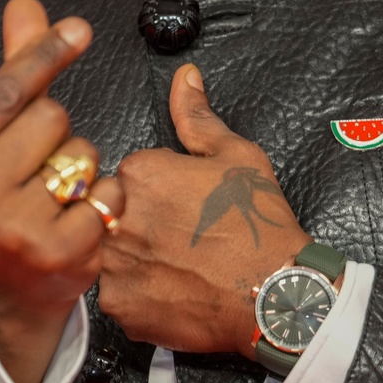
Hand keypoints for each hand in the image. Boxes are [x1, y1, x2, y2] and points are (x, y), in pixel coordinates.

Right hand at [0, 0, 123, 382]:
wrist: (10, 294)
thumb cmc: (0, 205)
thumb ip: (11, 76)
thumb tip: (26, 7)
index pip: (4, 93)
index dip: (44, 55)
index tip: (78, 29)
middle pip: (51, 118)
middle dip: (60, 133)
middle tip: (42, 167)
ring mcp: (13, 230)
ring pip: (83, 154)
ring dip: (85, 167)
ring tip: (59, 197)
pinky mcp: (59, 254)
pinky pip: (109, 194)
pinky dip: (107, 200)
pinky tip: (84, 220)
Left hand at [99, 64, 310, 358]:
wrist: (273, 292)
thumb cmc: (257, 223)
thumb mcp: (236, 156)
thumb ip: (197, 117)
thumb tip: (184, 76)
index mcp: (138, 174)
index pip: (125, 175)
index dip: (155, 191)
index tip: (181, 206)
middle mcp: (116, 218)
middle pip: (109, 214)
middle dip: (136, 223)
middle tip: (178, 238)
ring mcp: (113, 266)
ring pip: (108, 255)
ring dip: (133, 258)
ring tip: (175, 266)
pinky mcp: (119, 306)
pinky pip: (117, 295)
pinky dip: (138, 295)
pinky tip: (171, 291)